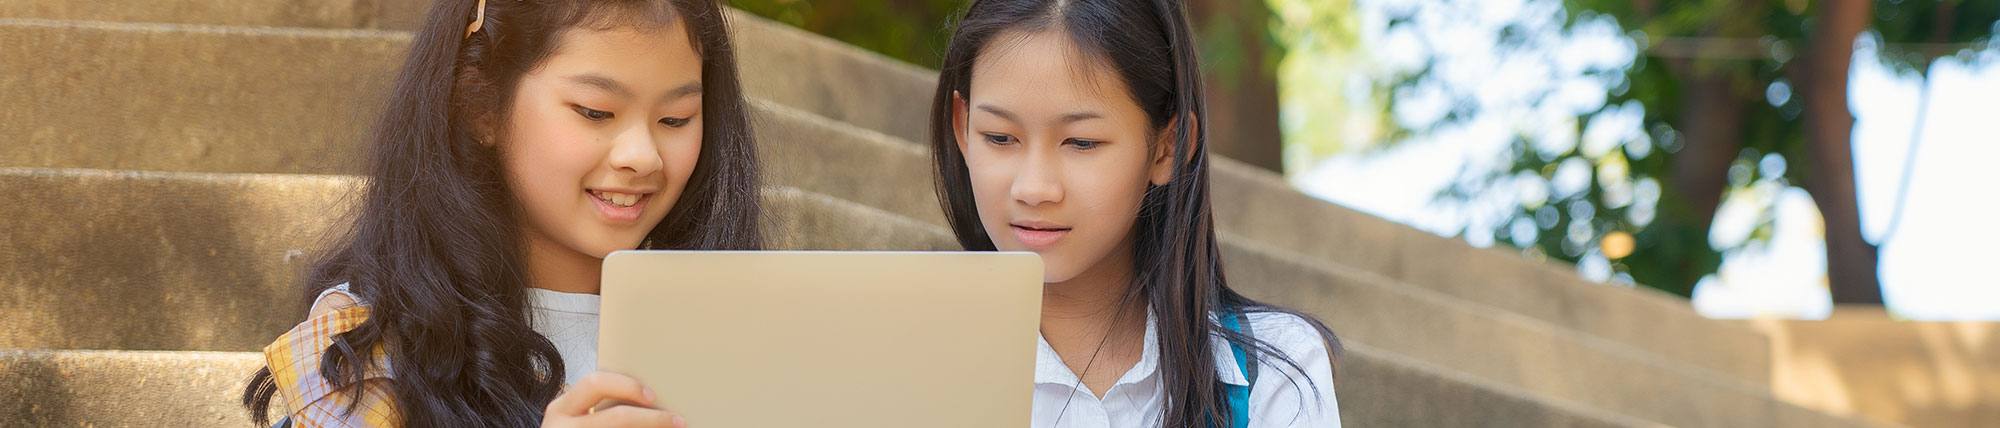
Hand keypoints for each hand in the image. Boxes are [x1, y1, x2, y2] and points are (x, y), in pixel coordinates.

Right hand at [542, 372, 685, 427]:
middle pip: (618, 417)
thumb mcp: (576, 417)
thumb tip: (649, 397)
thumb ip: (599, 404)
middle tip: (677, 421)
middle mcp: (562, 427)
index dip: (627, 386)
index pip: (595, 384)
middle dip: (653, 419)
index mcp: (561, 409)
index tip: (652, 396)